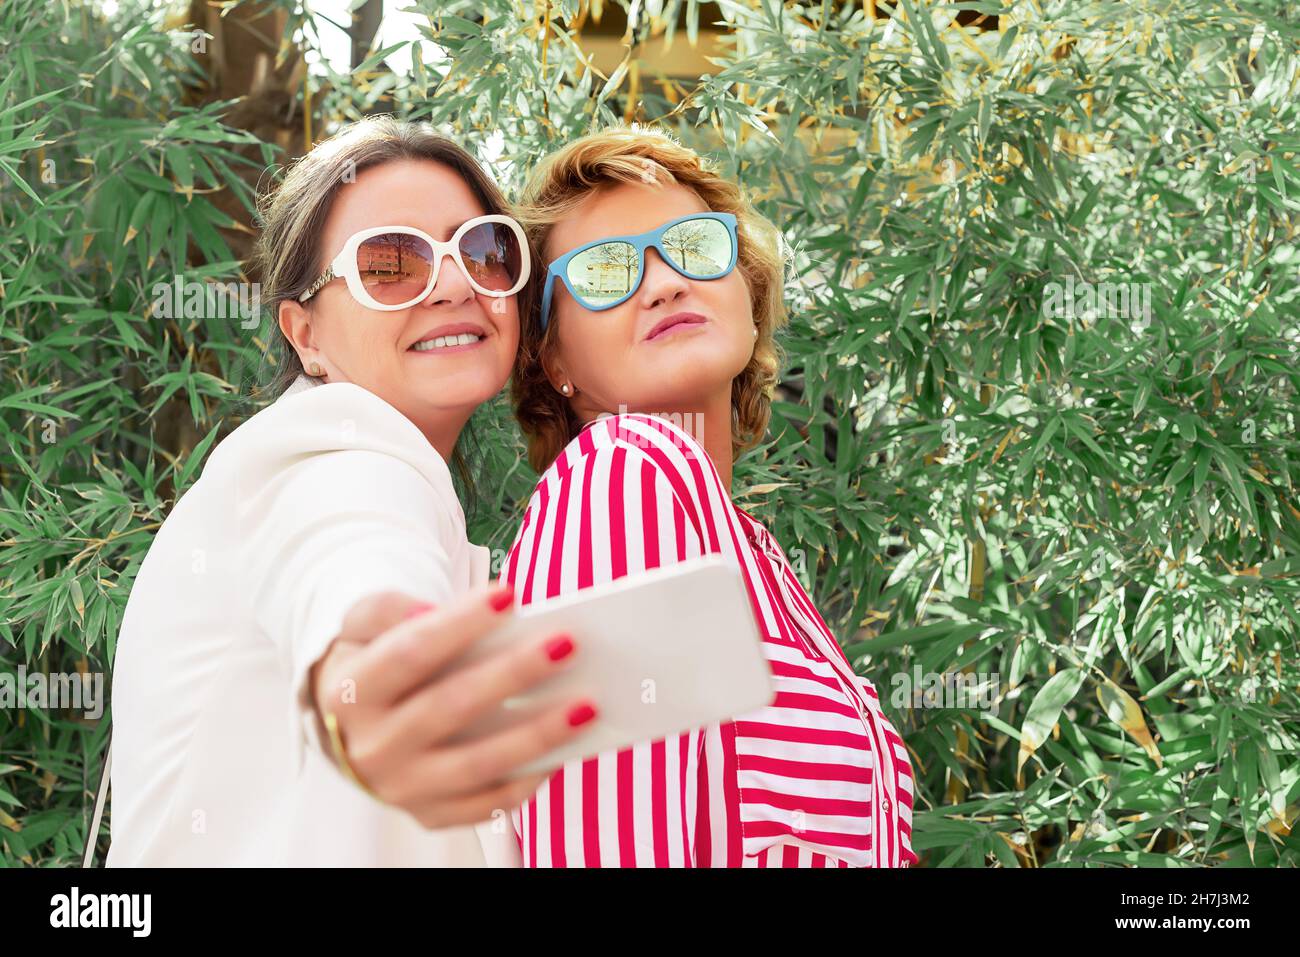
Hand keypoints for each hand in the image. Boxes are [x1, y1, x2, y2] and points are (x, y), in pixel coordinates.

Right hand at [308, 582, 594, 828]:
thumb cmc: (374, 661)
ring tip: (587, 706)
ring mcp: (401, 788)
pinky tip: (566, 751)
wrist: (350, 728)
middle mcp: (371, 747)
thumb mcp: (362, 626)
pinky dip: (528, 780)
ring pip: (476, 764)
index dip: (460, 624)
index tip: (510, 595)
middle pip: (449, 707)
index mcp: (350, 692)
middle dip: (512, 674)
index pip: (410, 652)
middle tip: (567, 645)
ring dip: (536, 735)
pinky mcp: (430, 815)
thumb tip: (437, 615)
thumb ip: (388, 610)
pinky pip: (486, 805)